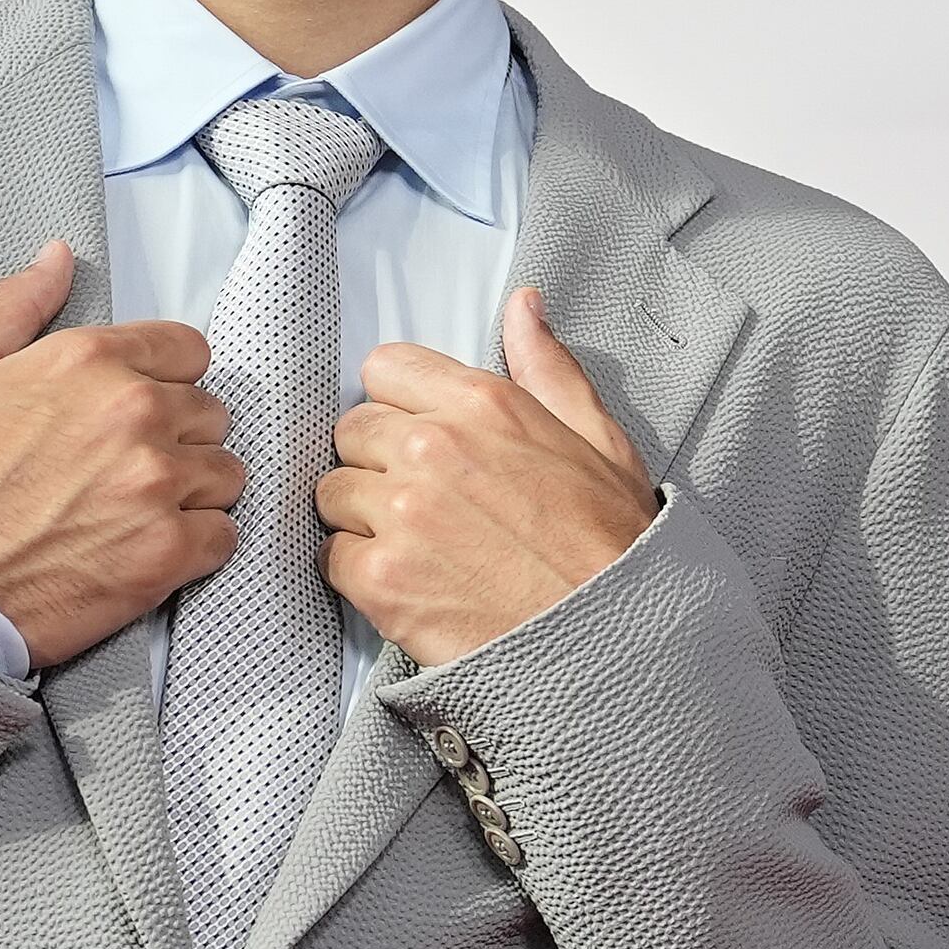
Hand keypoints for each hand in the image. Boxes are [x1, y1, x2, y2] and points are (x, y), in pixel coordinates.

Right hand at [0, 240, 244, 668]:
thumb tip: (56, 261)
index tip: (136, 410)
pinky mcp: (163, 556)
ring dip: (192, 491)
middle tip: (125, 469)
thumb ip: (10, 309)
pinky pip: (223, 537)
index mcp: (84, 360)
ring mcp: (154, 485)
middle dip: (176, 436)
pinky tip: (146, 549)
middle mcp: (132, 413)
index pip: (186, 350)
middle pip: (209, 412)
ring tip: (136, 512)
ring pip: (224, 474)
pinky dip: (196, 546)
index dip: (162, 380)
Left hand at [317, 287, 659, 666]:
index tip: (418, 435)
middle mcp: (431, 447)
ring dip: (363, 516)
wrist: (615, 641)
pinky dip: (360, 571)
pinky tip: (409, 581)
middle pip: (352, 430)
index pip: (384, 369)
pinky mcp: (381, 579)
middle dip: (377, 460)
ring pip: (334, 492)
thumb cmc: (611, 546)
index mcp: (481, 403)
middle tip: (423, 499)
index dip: (399, 403)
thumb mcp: (597, 440)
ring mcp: (401, 513)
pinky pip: (332, 556)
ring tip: (417, 544)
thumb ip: (546, 367)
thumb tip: (522, 307)